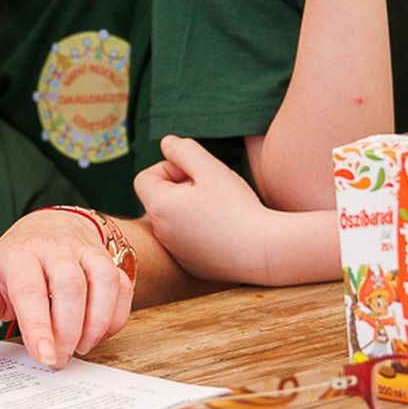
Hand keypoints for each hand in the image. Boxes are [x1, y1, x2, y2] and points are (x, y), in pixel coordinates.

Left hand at [0, 210, 134, 367]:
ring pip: (104, 282)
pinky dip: (115, 317)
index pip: (31, 290)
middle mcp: (56, 247)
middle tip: (62, 358)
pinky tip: (98, 334)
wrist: (48, 225)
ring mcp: (86, 250)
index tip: (46, 357)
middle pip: (71, 286)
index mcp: (20, 254)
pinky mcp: (108, 258)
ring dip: (97, 323)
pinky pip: (122, 286)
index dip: (39, 327)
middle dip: (69, 330)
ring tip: (81, 347)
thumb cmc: (15, 262)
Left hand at [134, 135, 276, 280]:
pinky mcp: (189, 265)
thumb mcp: (211, 169)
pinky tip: (223, 230)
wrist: (263, 252)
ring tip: (219, 210)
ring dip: (188, 208)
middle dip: (180, 187)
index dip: (168, 168)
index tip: (195, 174)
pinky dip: (197, 230)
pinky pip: (184, 240)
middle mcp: (160, 233)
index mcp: (160, 207)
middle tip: (211, 189)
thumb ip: (184, 150)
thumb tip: (167, 144)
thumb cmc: (238, 208)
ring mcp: (174, 252)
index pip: (144, 178)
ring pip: (172, 219)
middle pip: (158, 199)